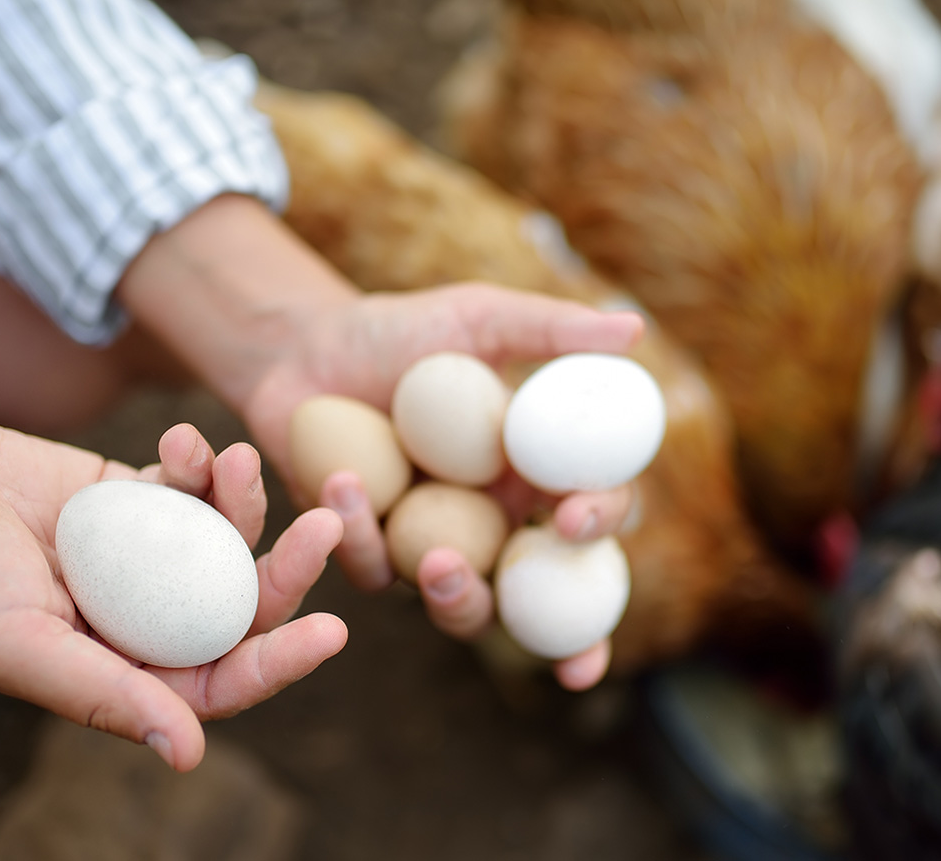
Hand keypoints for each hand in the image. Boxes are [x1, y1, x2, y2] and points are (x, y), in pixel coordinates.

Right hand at [0, 408, 344, 771]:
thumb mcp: (13, 642)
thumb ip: (101, 695)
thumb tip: (187, 756)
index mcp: (118, 671)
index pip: (218, 683)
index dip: (279, 663)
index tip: (332, 631)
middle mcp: (140, 619)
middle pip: (237, 606)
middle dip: (287, 570)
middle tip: (326, 523)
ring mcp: (141, 557)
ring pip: (222, 540)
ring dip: (243, 501)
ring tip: (239, 459)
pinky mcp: (132, 498)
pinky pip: (187, 485)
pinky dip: (197, 462)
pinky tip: (183, 439)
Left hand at [241, 283, 642, 689]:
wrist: (307, 349)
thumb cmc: (402, 332)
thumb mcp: (476, 319)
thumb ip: (550, 329)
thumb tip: (633, 328)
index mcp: (538, 473)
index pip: (594, 510)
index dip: (601, 523)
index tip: (575, 517)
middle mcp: (499, 523)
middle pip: (545, 595)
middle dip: (547, 621)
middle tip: (528, 571)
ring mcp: (437, 546)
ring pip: (467, 608)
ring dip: (461, 602)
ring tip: (438, 564)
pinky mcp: (375, 555)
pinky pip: (377, 570)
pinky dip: (360, 534)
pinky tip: (340, 482)